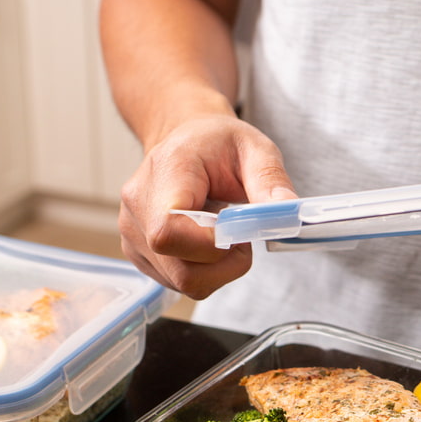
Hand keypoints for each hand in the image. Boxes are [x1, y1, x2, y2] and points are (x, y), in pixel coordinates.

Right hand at [118, 115, 296, 297]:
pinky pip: (176, 281)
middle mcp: (138, 204)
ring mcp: (132, 232)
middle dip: (225, 263)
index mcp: (166, 171)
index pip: (169, 230)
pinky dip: (203, 271)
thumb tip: (288, 211)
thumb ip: (271, 180)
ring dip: (217, 269)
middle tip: (242, 235)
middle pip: (179, 267)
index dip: (210, 246)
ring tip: (223, 234)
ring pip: (181, 281)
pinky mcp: (138, 252)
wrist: (185, 140)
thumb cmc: (217, 144)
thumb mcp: (255, 149)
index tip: (241, 234)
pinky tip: (205, 241)